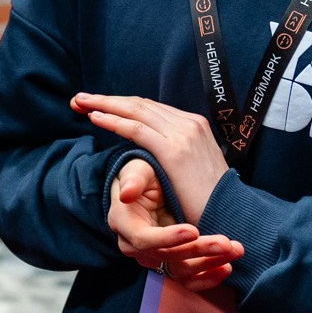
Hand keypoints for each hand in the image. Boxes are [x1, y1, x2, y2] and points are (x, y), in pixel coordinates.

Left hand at [74, 92, 229, 224]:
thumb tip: (159, 151)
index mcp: (194, 124)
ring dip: (104, 105)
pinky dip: (113, 121)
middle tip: (80, 98)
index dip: (121, 103)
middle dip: (107, 99)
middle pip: (140, 104)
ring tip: (80, 102)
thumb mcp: (194, 167)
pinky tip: (94, 118)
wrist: (232, 214)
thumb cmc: (210, 198)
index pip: (150, 108)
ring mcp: (182, 134)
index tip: (98, 103)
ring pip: (135, 111)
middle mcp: (189, 123)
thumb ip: (176, 153)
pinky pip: (136, 130)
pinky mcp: (173, 151)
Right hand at [105, 157, 242, 287]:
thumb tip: (126, 195)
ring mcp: (153, 258)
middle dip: (198, 250)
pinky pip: (188, 281)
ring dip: (209, 264)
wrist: (152, 190)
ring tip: (234, 250)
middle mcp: (135, 246)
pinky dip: (208, 278)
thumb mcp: (138, 170)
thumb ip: (133, 179)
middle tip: (225, 243)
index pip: (144, 239)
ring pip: (180, 271)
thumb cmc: (145, 177)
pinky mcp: (170, 265)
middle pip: (167, 256)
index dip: (168, 238)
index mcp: (124, 223)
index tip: (194, 230)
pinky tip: (226, 268)